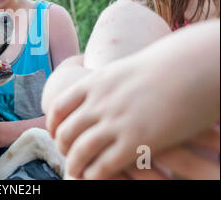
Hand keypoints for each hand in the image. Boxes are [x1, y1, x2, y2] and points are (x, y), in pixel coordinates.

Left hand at [45, 52, 218, 178]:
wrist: (190, 67)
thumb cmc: (163, 67)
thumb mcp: (124, 69)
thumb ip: (107, 83)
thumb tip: (101, 89)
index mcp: (94, 83)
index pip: (59, 106)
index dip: (53, 124)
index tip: (55, 133)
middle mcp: (99, 103)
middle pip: (66, 131)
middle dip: (62, 147)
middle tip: (65, 155)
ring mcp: (115, 122)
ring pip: (80, 150)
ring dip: (73, 164)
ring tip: (74, 171)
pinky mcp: (136, 141)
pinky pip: (104, 165)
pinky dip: (93, 174)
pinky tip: (93, 177)